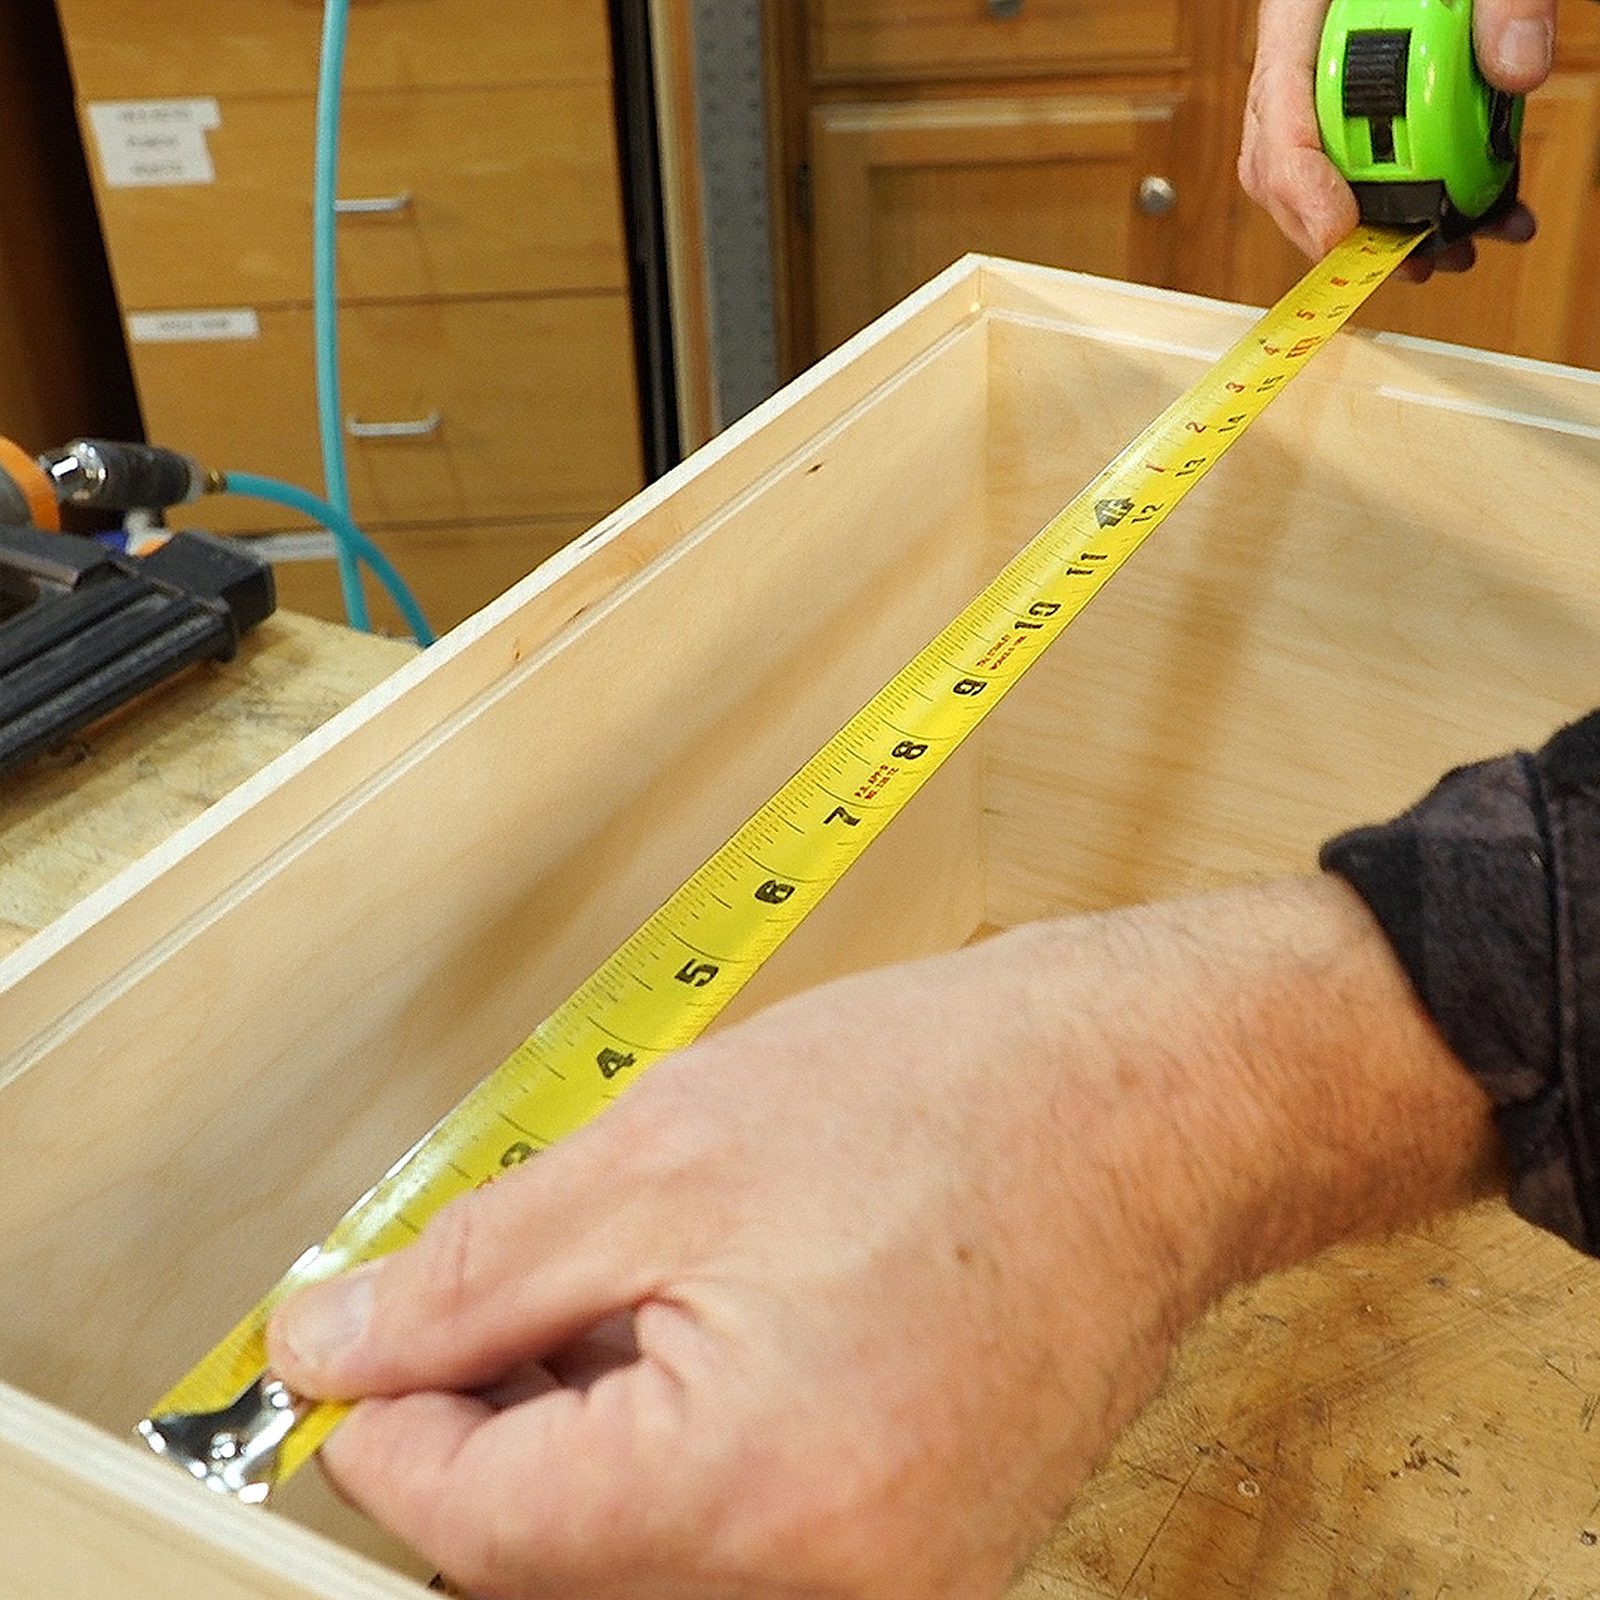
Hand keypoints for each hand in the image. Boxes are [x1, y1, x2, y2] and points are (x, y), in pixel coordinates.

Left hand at [269, 880, 1499, 1598]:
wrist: (1149, 1097)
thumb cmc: (947, 1096)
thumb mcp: (662, 1151)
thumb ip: (468, 1273)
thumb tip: (331, 1345)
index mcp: (751, 1495)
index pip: (471, 1525)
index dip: (394, 1415)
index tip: (371, 1334)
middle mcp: (835, 1590)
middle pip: (553, 1563)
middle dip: (499, 1421)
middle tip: (518, 1281)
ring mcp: (893, 1587)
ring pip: (644, 1555)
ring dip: (593, 1434)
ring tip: (648, 1276)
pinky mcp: (923, 1558)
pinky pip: (743, 1541)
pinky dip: (687, 1447)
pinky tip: (716, 1320)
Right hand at [1241, 0, 1550, 280]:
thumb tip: (1518, 71)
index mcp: (1301, 9)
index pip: (1276, 108)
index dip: (1301, 183)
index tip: (1345, 229)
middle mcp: (1299, 56)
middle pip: (1281, 167)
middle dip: (1340, 231)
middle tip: (1409, 260)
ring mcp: (1319, 86)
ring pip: (1314, 180)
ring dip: (1378, 230)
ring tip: (1455, 250)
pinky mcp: (1354, 103)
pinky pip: (1359, 165)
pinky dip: (1411, 201)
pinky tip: (1475, 210)